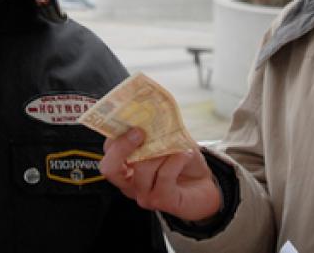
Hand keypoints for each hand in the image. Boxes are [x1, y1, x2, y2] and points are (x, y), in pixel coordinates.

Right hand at [100, 128, 222, 221]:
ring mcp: (143, 195)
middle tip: (141, 132)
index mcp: (126, 166)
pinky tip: (186, 155)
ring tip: (178, 145)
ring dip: (161, 151)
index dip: (115, 134)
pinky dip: (177, 159)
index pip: (108, 150)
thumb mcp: (170, 140)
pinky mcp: (161, 201)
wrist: (205, 186)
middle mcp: (129, 183)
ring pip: (141, 168)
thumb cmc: (183, 162)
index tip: (129, 118)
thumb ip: (158, 129)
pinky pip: (164, 175)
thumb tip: (152, 111)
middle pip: (110, 168)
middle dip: (122, 146)